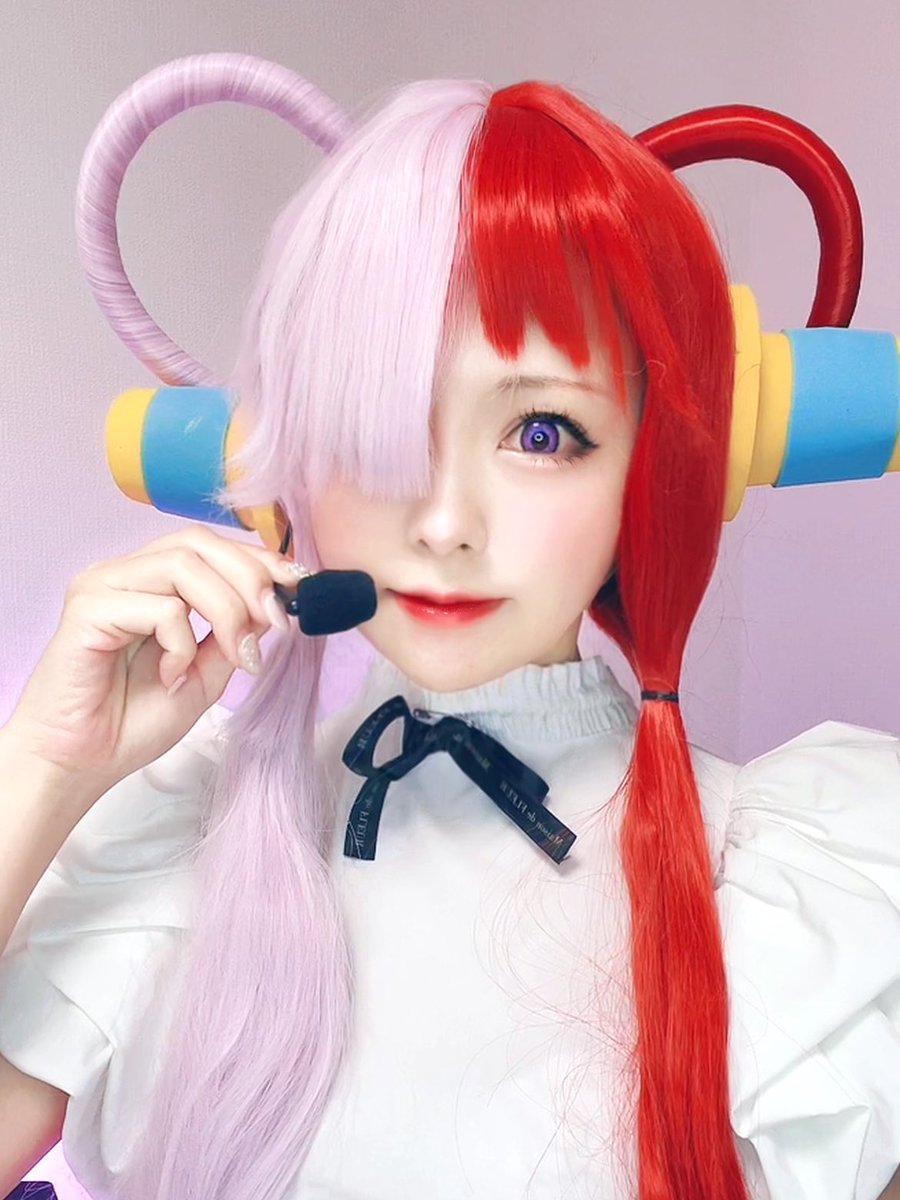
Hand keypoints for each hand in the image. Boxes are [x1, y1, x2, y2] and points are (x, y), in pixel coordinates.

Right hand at [4, 525, 301, 808]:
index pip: (210, 546)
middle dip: (250, 578)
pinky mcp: (87, 609)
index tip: (298, 584)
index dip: (258, 559)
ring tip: (236, 655)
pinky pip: (159, 608)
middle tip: (276, 622)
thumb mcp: (205, 675)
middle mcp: (124, 573)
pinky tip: (171, 677)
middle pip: (198, 543)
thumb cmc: (133, 721)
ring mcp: (102, 586)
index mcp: (150, 581)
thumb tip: (273, 606)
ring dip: (227, 610)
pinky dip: (182, 643)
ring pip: (183, 566)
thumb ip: (234, 636)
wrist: (81, 764)